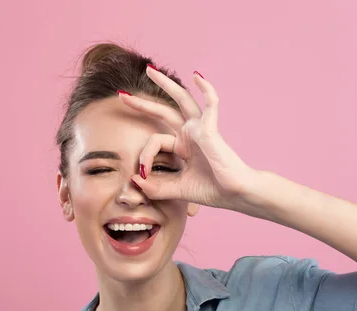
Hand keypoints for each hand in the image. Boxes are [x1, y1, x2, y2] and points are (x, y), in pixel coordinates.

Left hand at [119, 66, 251, 209]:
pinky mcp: (210, 129)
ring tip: (150, 70)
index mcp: (182, 147)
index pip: (154, 142)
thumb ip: (155, 187)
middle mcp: (190, 134)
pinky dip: (206, 88)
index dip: (144, 157)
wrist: (234, 194)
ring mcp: (200, 129)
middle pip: (163, 111)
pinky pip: (211, 103)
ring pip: (181, 99)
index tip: (141, 174)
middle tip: (122, 96)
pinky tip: (197, 76)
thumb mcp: (176, 189)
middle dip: (142, 103)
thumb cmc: (212, 190)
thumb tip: (133, 179)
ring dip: (166, 84)